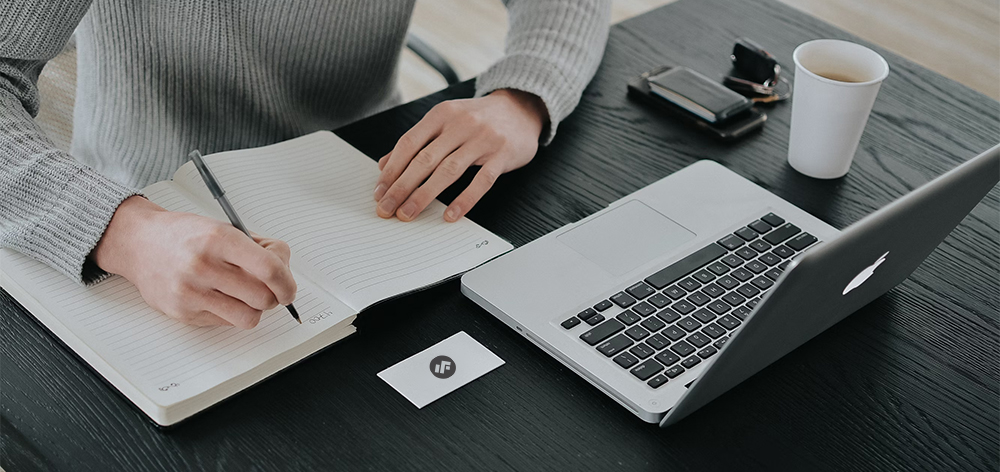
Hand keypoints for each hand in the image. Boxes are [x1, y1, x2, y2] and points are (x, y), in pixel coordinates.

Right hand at [91, 196, 296, 328]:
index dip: (287, 282)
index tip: (289, 287)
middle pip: (263, 298)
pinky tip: (223, 297)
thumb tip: (285, 271)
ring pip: (248, 317)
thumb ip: (258, 248)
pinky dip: (233, 312)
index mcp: (218, 239)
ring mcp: (191, 293)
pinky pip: (226, 323)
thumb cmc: (185, 235)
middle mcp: (203, 266)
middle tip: (270, 289)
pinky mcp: (183, 313)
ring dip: (255, 309)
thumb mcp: (225, 227)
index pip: (269, 269)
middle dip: (274, 296)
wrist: (139, 243)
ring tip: (246, 294)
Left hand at [373, 88, 547, 221]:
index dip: (392, 169)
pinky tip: (450, 215)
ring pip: (449, 171)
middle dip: (402, 187)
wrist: (521, 108)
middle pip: (424, 159)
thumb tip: (385, 165)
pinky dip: (464, 200)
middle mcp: (460, 124)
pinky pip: (482, 181)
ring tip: (409, 213)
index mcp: (441, 114)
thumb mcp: (445, 121)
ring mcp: (483, 139)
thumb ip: (417, 141)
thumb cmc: (478, 119)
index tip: (379, 192)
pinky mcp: (502, 155)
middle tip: (387, 208)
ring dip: (425, 195)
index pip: (409, 143)